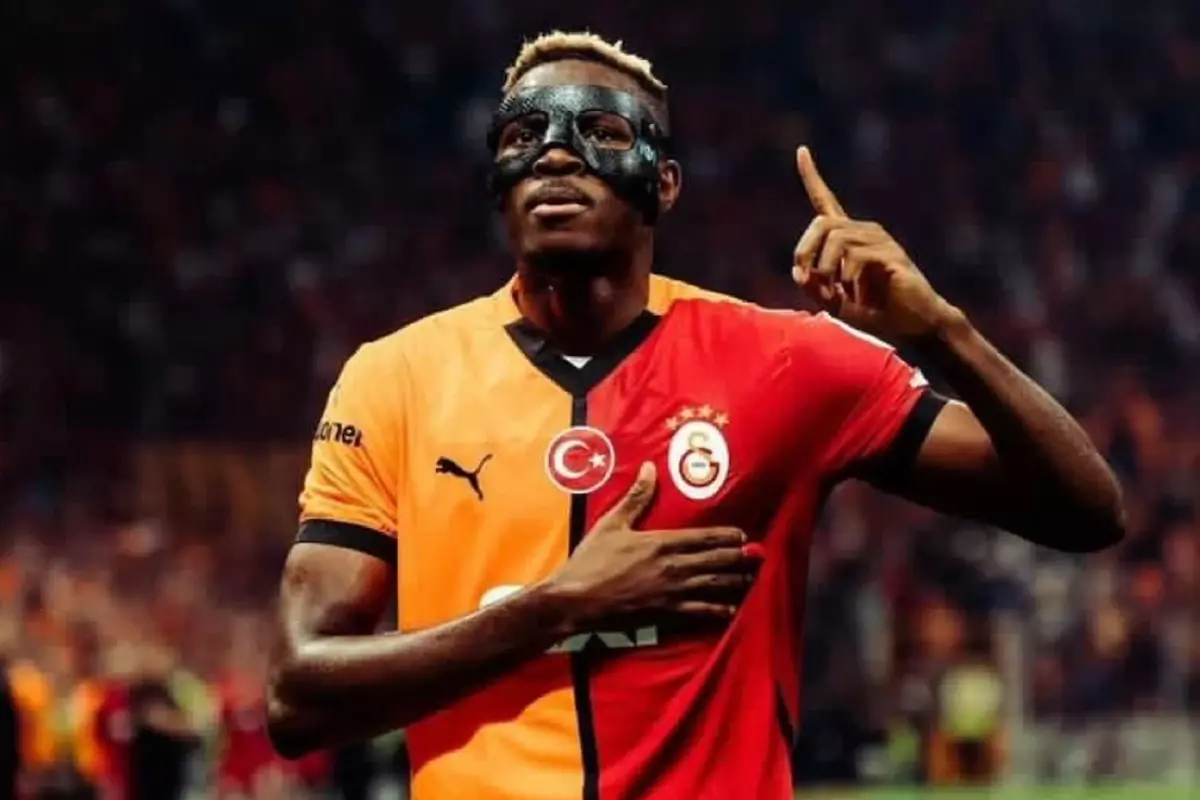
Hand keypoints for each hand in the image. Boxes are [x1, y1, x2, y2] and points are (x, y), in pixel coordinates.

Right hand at [547, 462, 760, 627]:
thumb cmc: (591, 560)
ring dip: (735, 582)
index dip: (726, 536)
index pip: (703, 537)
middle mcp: (673, 566)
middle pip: (715, 560)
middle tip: (759, 555)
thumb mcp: (612, 524)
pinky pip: (699, 612)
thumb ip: (636, 498)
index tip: (742, 535)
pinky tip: (730, 610)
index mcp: (661, 542)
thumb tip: (648, 468)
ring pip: (713, 585)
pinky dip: (717, 610)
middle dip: (739, 558)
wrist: (576, 599)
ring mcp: (671, 592)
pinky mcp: (665, 613)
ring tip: (751, 579)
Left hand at [792, 146, 964, 341]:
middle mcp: (864, 232)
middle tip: (808, 281)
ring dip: (826, 272)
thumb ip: (813, 286)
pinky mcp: (891, 254)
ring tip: (838, 294)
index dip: (812, 177)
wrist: (912, 326)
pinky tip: (861, 297)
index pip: (826, 201)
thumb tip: (798, 271)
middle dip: (805, 253)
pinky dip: (849, 282)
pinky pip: (856, 259)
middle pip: (821, 224)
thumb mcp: (833, 302)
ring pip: (836, 241)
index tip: (802, 151)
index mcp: (848, 238)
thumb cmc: (875, 313)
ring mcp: (880, 240)